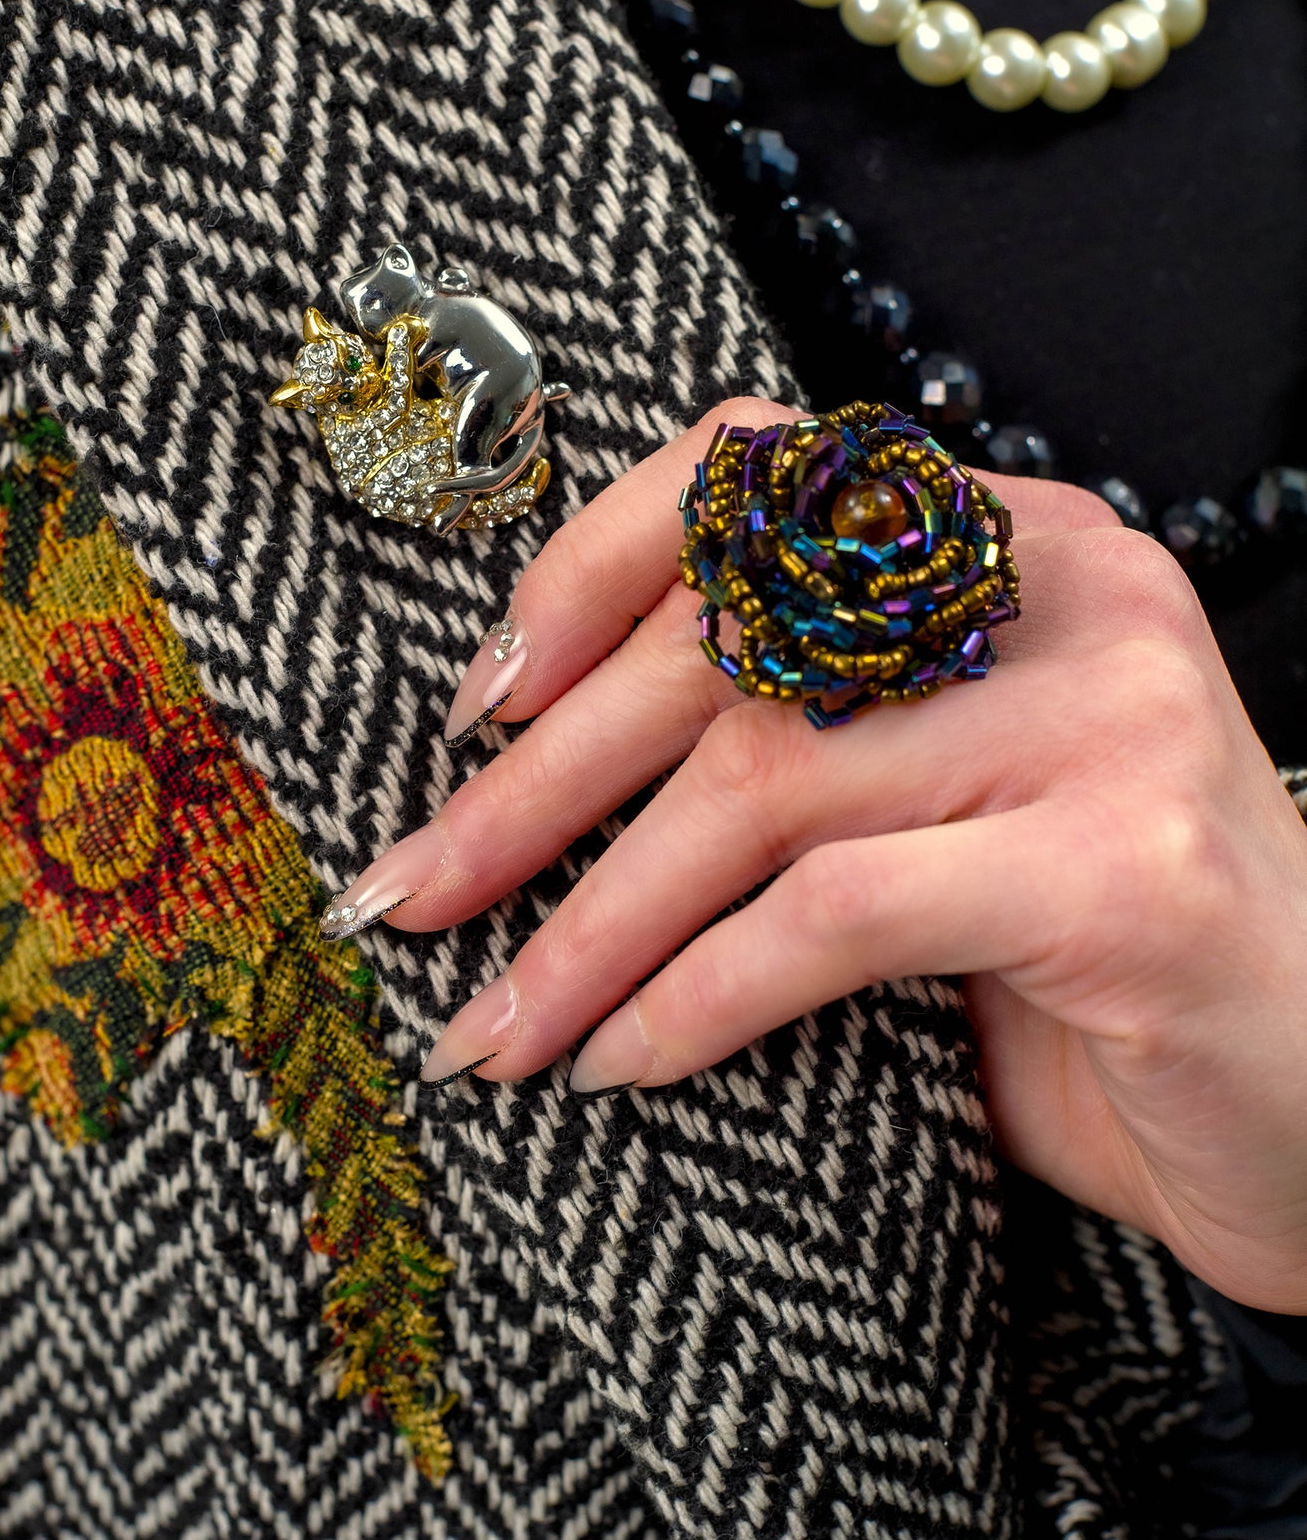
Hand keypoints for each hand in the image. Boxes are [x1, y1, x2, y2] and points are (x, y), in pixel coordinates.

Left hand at [335, 399, 1306, 1311]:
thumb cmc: (1096, 967)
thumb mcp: (942, 815)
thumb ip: (806, 745)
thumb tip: (525, 776)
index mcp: (1013, 541)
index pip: (761, 475)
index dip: (588, 575)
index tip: (471, 707)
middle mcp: (1068, 587)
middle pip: (731, 649)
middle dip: (536, 788)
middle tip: (416, 895)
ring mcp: (1110, 714)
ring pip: (761, 786)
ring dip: (589, 924)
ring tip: (491, 1029)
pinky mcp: (1123, 868)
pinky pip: (833, 913)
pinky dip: (696, 996)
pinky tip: (620, 1064)